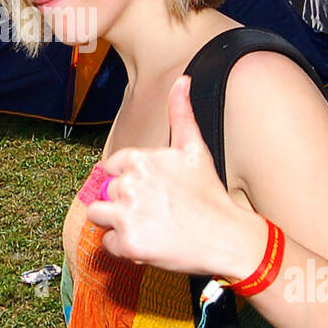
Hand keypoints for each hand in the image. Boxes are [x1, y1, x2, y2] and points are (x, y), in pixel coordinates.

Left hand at [84, 74, 265, 278]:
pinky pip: (108, 244)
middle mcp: (129, 184)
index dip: (128, 181)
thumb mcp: (194, 149)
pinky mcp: (128, 243)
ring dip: (117, 224)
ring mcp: (127, 214)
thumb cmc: (210, 194)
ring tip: (148, 227)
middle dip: (123, 203)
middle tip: (155, 212)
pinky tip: (149, 243)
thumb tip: (182, 79)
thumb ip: (181, 113)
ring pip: (99, 216)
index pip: (111, 167)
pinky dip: (124, 248)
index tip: (149, 191)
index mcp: (140, 159)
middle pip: (105, 192)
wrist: (227, 238)